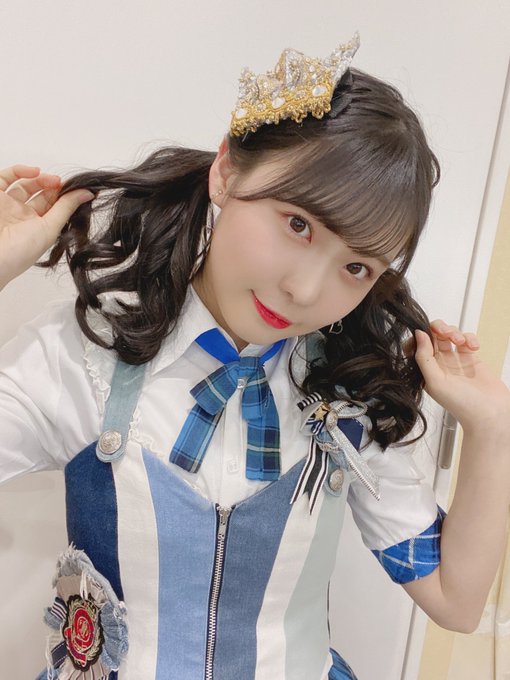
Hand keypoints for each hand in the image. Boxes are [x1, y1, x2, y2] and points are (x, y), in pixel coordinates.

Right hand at [0, 164, 93, 290]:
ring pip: (25, 184)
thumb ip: (67, 208)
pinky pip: (6, 177)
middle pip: (41, 194)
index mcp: (37, 227)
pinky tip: (35, 172)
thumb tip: (88, 193)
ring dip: (40, 179)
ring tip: (52, 180)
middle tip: (63, 184)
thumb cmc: (19, 251)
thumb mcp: (49, 229)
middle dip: (54, 187)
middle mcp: (22, 215)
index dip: (65, 196)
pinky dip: (21, 171)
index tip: (79, 189)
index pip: (54, 206)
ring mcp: (7, 205)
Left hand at [414, 320, 509, 428]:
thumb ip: (424, 357)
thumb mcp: (435, 381)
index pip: (416, 346)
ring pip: (449, 334)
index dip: (419, 336)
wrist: (490, 413)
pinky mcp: (471, 358)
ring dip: (454, 332)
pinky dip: (469, 338)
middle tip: (445, 333)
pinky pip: (467, 339)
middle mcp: (438, 364)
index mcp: (425, 371)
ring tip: (461, 342)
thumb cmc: (463, 404)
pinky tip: (473, 346)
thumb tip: (418, 335)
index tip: (425, 333)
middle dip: (438, 329)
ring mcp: (454, 360)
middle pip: (432, 336)